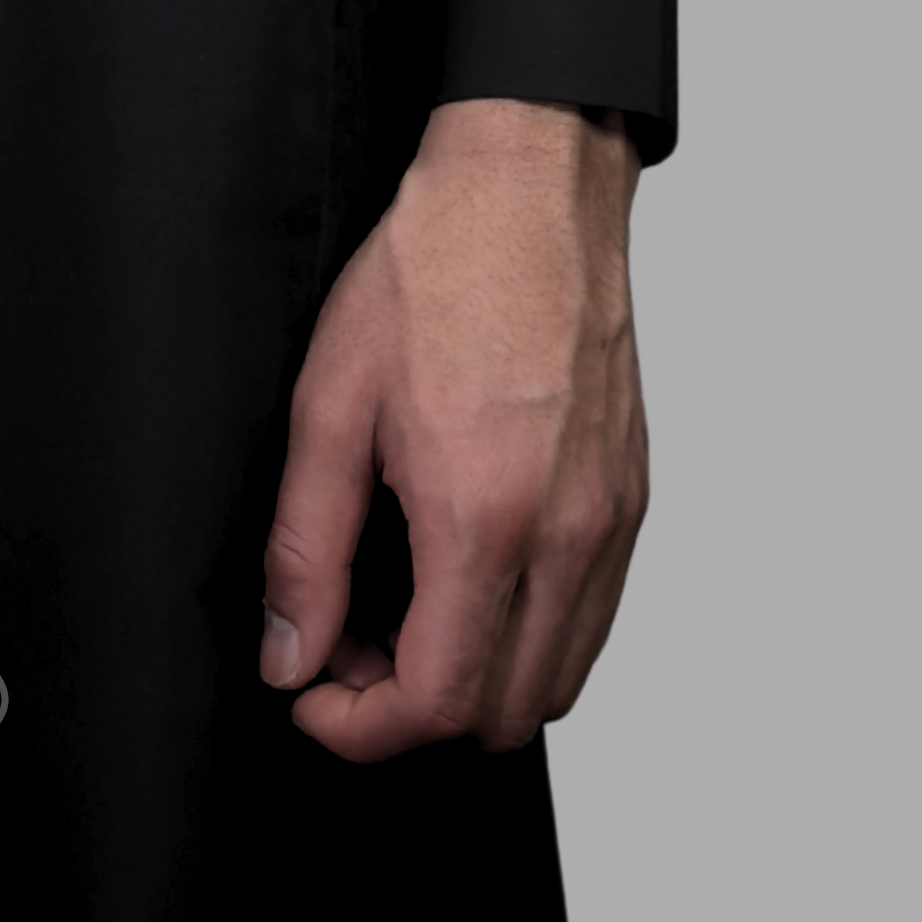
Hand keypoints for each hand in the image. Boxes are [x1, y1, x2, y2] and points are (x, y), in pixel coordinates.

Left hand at [259, 99, 648, 758]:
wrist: (526, 193)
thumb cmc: (432, 274)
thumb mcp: (329, 406)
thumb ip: (304, 548)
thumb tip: (290, 652)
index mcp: (485, 519)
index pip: (438, 702)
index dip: (361, 728)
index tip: (312, 695)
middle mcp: (566, 537)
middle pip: (505, 716)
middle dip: (413, 710)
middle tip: (347, 643)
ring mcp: (611, 523)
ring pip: (558, 679)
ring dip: (476, 678)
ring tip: (401, 607)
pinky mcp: (631, 501)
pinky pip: (590, 618)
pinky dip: (528, 632)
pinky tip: (465, 570)